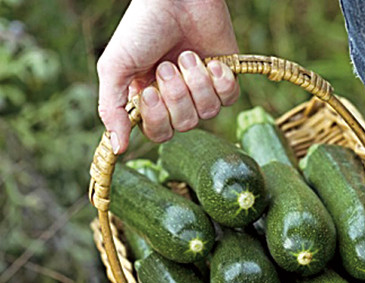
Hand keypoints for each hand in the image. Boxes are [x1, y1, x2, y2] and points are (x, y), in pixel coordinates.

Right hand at [97, 0, 239, 153]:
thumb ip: (112, 108)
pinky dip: (220, 80)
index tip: (149, 90)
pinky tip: (212, 61)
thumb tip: (116, 148)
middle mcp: (177, 100)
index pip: (158, 133)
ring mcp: (202, 91)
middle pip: (184, 126)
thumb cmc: (142, 27)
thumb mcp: (116, 67)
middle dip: (177, 95)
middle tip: (167, 65)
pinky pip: (229, 100)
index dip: (157, 118)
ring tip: (188, 55)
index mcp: (149, 100)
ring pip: (208, 113)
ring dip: (197, 83)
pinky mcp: (225, 81)